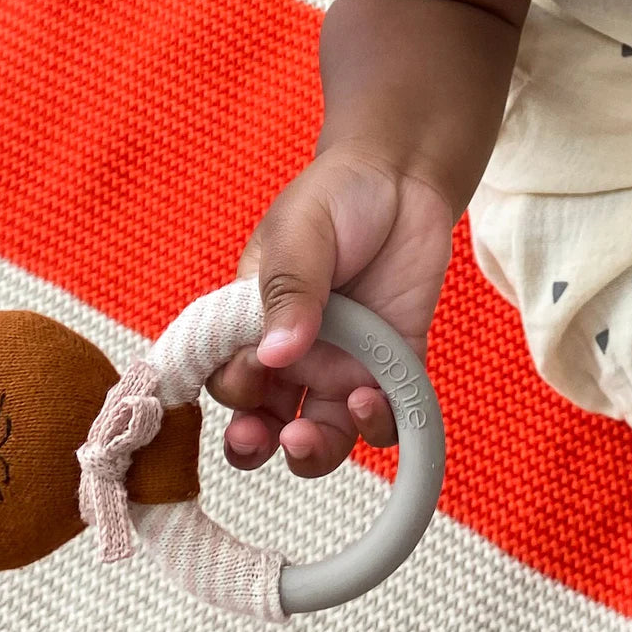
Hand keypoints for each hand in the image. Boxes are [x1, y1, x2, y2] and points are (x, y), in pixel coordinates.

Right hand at [207, 148, 452, 476]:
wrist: (404, 180)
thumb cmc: (336, 199)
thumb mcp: (300, 233)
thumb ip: (287, 290)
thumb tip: (273, 353)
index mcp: (253, 324)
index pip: (227, 375)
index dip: (233, 386)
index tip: (252, 366)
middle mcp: (293, 357)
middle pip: (263, 422)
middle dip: (254, 444)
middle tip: (261, 439)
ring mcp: (342, 367)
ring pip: (321, 437)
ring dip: (312, 451)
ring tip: (311, 435)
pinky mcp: (393, 369)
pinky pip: (384, 421)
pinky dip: (377, 426)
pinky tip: (372, 401)